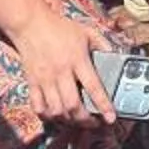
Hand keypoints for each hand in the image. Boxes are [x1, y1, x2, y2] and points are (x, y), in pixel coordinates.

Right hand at [15, 0, 119, 124]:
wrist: (31, 24)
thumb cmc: (61, 28)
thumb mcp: (87, 31)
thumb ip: (103, 44)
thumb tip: (117, 57)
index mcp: (77, 59)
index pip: (93, 87)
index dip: (103, 105)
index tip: (111, 118)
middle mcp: (61, 72)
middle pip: (72, 106)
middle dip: (85, 120)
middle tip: (94, 123)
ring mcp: (44, 80)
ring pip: (56, 110)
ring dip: (68, 121)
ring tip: (77, 120)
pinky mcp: (31, 83)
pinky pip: (38, 107)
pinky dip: (47, 116)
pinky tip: (56, 115)